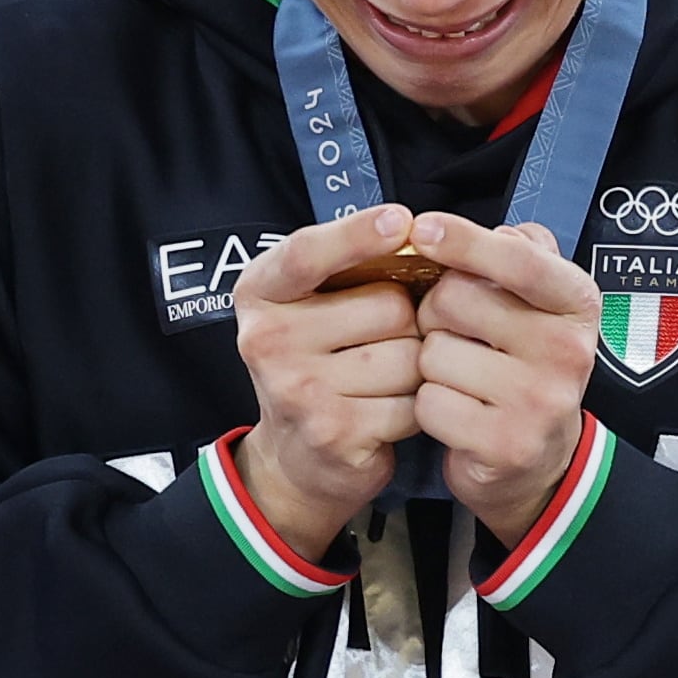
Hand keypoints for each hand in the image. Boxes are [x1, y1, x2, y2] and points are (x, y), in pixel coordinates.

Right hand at [231, 208, 426, 557]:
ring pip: (409, 356)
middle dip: (407, 322)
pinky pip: (413, 403)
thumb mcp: (308, 304)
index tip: (401, 220)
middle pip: (388, 306)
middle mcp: (267, 339)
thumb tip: (418, 234)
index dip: (358, 234)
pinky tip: (389, 412)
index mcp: (259, 293)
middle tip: (384, 343)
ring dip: (416, 368)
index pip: (308, 254)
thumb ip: (346, 265)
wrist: (296, 457)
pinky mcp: (334, 433)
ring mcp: (298, 389)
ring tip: (386, 379)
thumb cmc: (316, 362)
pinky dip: (416, 409)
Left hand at [409, 217, 601, 543]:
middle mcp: (567, 351)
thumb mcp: (542, 304)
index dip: (465, 240)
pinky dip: (429, 407)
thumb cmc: (526, 367)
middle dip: (436, 313)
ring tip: (461, 378)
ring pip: (433, 353)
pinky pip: (429, 403)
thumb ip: (524, 254)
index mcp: (576, 304)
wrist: (542, 458)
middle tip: (456, 334)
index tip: (424, 230)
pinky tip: (457, 412)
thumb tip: (500, 230)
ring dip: (430, 365)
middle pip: (453, 299)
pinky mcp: (506, 444)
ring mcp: (538, 401)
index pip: (518, 260)